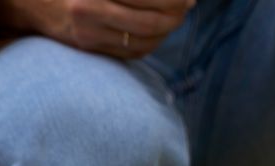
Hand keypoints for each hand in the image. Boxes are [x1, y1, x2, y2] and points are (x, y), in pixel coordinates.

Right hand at [0, 0, 194, 57]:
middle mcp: (89, 10)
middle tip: (188, 3)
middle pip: (150, 21)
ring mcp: (88, 33)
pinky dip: (151, 42)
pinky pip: (130, 52)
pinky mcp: (87, 47)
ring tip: (177, 15)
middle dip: (176, 12)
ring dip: (167, 29)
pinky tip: (159, 31)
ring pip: (144, 40)